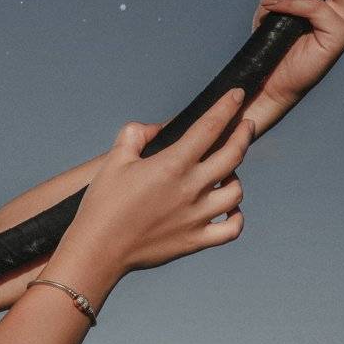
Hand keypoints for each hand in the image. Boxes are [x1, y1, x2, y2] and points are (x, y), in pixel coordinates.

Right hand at [60, 88, 253, 277]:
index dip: (226, 107)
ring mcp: (197, 217)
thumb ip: (134, 135)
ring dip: (236, 176)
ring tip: (227, 171)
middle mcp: (191, 189)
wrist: (98, 249)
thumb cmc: (102, 204)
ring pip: (236, 191)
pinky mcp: (196, 241)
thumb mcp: (113, 160)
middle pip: (233, 155)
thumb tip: (152, 128)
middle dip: (243, 134)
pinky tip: (229, 207)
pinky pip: (232, 228)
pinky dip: (236, 216)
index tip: (237, 95)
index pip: (209, 127)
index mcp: (172, 164)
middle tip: (245, 125)